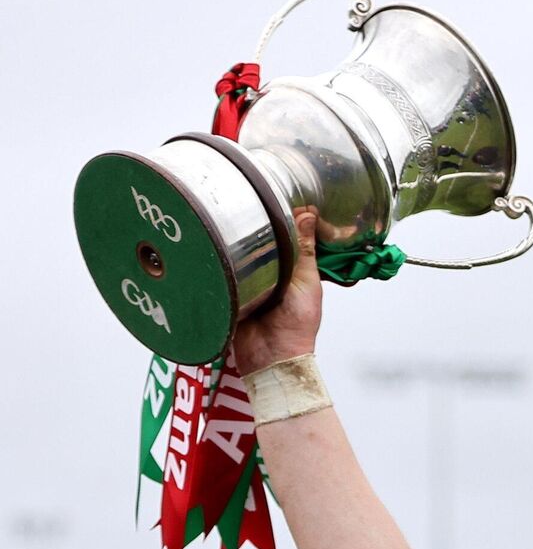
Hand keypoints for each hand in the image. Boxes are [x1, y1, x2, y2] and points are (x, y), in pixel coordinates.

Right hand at [233, 207, 322, 374]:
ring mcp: (248, 280)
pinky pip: (221, 269)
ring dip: (232, 239)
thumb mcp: (306, 283)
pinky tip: (209, 238)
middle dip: (252, 224)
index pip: (285, 234)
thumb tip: (308, 215)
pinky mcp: (229, 290)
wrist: (272, 357)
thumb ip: (305, 251)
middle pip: (258, 240)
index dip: (281, 215)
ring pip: (238, 252)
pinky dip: (217, 258)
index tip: (274, 191)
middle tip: (241, 196)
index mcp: (293, 268)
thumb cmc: (296, 326)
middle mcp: (270, 271)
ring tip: (222, 213)